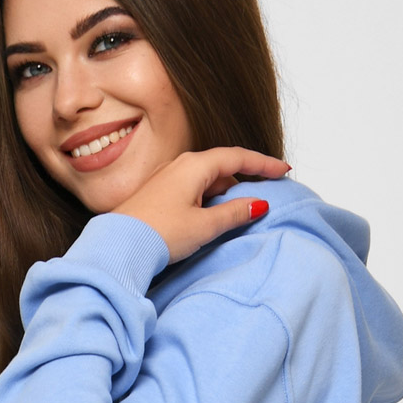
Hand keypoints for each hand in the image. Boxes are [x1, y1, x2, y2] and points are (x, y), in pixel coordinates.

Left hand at [113, 147, 289, 265]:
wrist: (119, 246)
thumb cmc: (159, 233)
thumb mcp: (205, 225)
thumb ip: (235, 212)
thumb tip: (257, 204)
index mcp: (194, 165)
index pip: (238, 157)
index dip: (263, 163)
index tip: (284, 170)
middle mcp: (180, 166)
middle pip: (222, 166)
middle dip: (246, 177)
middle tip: (267, 190)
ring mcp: (168, 179)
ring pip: (207, 179)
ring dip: (227, 191)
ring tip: (242, 209)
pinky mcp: (159, 194)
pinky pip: (193, 189)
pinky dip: (210, 198)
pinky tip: (214, 215)